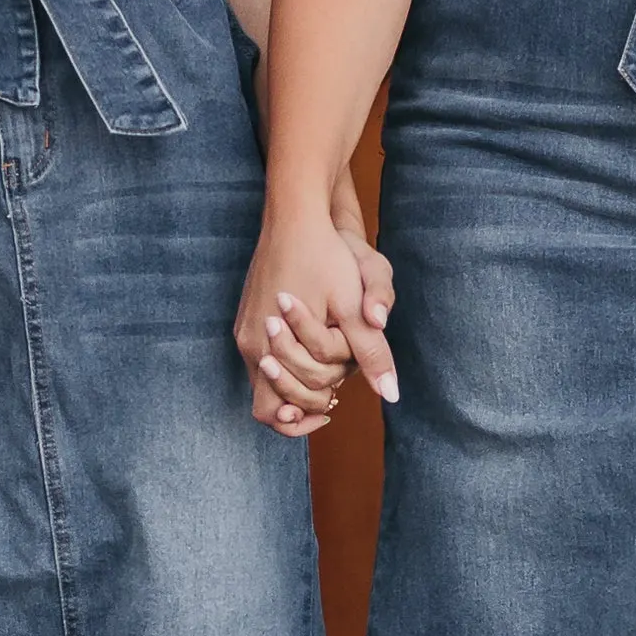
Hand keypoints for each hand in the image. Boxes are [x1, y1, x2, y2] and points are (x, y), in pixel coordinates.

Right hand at [236, 198, 397, 436]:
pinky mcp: (246, 315)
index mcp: (268, 346)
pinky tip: (314, 345)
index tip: (333, 406)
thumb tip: (391, 394)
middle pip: (267, 400)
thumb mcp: (354, 307)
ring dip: (295, 380)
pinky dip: (287, 361)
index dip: (303, 420)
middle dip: (301, 401)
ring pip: (265, 377)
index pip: (274, 412)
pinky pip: (263, 355)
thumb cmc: (326, 257)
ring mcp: (244, 328)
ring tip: (328, 368)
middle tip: (333, 392)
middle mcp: (249, 342)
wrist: (296, 214)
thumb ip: (371, 353)